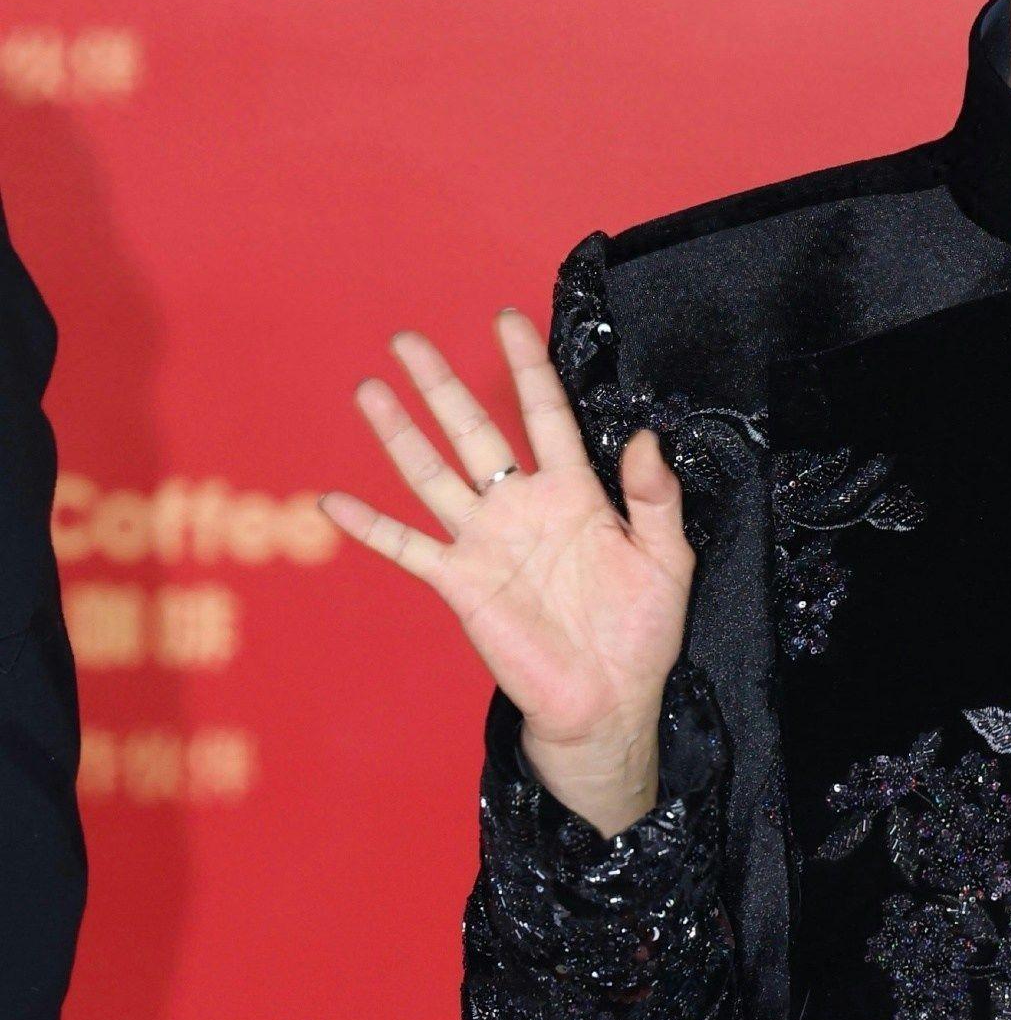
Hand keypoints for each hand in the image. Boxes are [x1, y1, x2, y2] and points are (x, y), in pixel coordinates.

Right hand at [320, 310, 694, 834]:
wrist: (609, 701)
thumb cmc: (643, 631)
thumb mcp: (667, 558)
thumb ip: (655, 497)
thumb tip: (645, 437)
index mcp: (574, 492)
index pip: (545, 413)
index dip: (526, 366)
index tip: (507, 318)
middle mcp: (523, 506)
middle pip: (475, 430)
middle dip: (442, 385)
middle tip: (408, 338)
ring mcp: (486, 542)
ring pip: (433, 474)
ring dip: (400, 433)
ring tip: (370, 390)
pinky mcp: (462, 583)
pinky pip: (408, 547)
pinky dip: (371, 527)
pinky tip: (334, 501)